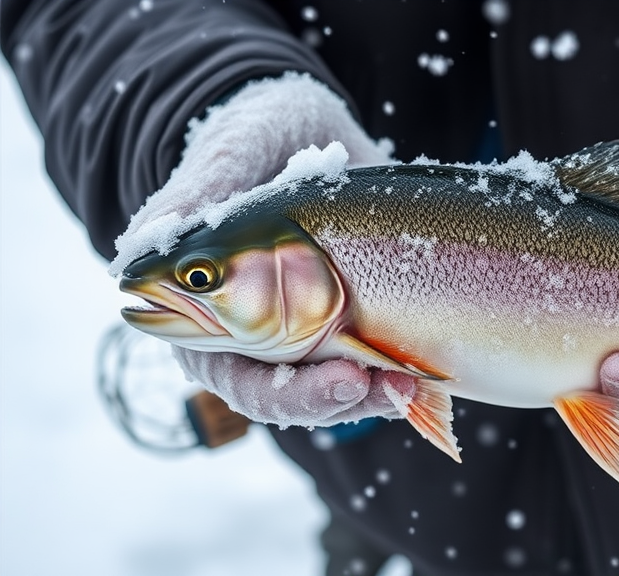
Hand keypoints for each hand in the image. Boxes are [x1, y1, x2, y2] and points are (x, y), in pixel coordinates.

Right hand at [116, 72, 400, 426]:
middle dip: (347, 401)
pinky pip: (375, 363)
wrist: (305, 123)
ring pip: (339, 388)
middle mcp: (259, 332)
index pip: (241, 378)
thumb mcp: (230, 151)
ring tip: (417, 385)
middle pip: (297, 396)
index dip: (288, 393)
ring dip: (380, 395)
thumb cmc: (254, 134)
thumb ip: (191, 201)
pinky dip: (399, 373)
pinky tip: (430, 378)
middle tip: (393, 388)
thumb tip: (128, 259)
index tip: (342, 380)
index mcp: (210, 312)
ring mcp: (308, 327)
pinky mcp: (352, 316)